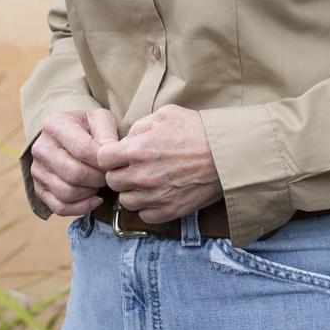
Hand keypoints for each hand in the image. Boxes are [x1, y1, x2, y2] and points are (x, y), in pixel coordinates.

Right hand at [30, 108, 118, 215]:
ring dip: (91, 192)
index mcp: (55, 125)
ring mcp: (37, 171)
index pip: (82, 149)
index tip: (113, 162)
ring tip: (100, 182)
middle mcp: (41, 148)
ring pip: (67, 193)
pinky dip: (81, 207)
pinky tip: (95, 198)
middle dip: (98, 178)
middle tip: (109, 175)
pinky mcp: (39, 189)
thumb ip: (107, 133)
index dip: (102, 161)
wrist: (67, 133)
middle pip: (74, 174)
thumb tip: (109, 155)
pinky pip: (60, 207)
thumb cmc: (87, 127)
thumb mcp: (100, 118)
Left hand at [96, 104, 223, 223]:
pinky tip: (158, 193)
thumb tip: (128, 139)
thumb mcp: (167, 115)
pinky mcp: (168, 211)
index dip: (109, 155)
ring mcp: (154, 196)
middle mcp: (142, 175)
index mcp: (138, 149)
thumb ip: (141, 125)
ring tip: (147, 181)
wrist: (227, 155)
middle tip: (134, 166)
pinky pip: (144, 214)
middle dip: (119, 172)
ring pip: (126, 201)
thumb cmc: (198, 131)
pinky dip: (147, 206)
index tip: (118, 154)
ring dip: (132, 191)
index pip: (102, 159)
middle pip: (112, 181)